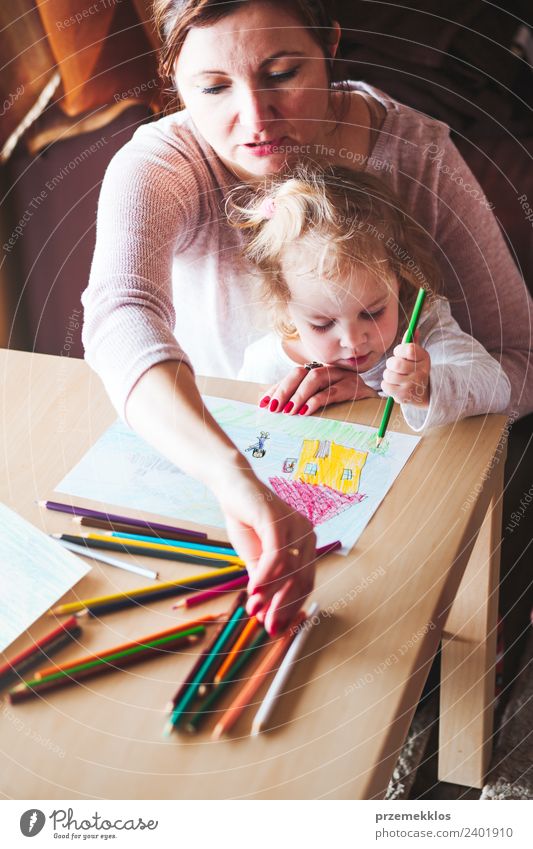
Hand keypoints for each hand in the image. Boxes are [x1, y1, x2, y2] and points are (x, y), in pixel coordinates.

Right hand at [213, 469, 315, 634]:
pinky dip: (265, 578)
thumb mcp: (254, 557)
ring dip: (272, 596)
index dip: (292, 609)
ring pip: (290, 572)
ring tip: (254, 611)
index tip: (276, 629)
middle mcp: (307, 535)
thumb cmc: (245, 519)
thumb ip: (262, 582)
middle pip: (302, 581)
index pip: (305, 584)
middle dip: (284, 608)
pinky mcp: (278, 520)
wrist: (231, 486)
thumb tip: (263, 615)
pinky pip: (276, 556)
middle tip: (268, 628)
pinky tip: (253, 591)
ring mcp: (296, 526)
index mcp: (305, 544)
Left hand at [260, 364, 377, 415]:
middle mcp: (329, 370)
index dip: (277, 388)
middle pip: (301, 373)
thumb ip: (302, 401)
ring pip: (315, 379)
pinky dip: (317, 400)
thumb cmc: (346, 405)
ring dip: (299, 395)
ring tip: (289, 411)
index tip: (263, 403)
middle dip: (284, 390)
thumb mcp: (322, 402)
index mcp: (319, 371)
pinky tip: (307, 411)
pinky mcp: (354, 387)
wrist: (378, 406)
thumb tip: (274, 408)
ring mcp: (342, 376)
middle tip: (274, 408)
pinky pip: (333, 391)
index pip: (293, 376)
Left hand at [381, 335, 429, 405]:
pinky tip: (395, 385)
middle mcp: (421, 372)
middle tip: (395, 367)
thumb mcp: (417, 356)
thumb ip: (412, 342)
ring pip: (388, 375)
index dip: (399, 350)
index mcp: (424, 358)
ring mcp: (412, 385)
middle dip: (390, 364)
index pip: (408, 349)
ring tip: (396, 377)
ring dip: (388, 375)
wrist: (422, 393)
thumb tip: (414, 328)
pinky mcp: (404, 396)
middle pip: (395, 363)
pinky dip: (387, 385)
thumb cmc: (415, 369)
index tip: (400, 354)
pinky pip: (385, 386)